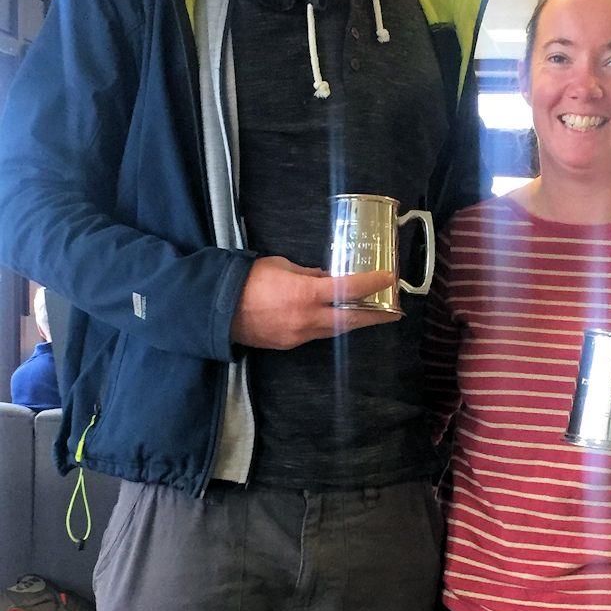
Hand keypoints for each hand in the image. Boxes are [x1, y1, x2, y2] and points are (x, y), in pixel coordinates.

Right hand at [231, 255, 398, 349]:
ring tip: (371, 315)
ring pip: (335, 330)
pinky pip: (316, 334)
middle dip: (375, 316)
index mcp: (305, 294)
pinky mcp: (289, 344)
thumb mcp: (282, 266)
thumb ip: (308, 274)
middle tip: (395, 311)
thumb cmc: (248, 279)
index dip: (372, 284)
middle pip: (350, 319)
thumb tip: (326, 278)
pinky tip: (336, 318)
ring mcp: (298, 335)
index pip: (348, 290)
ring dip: (354, 322)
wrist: (216, 309)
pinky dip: (329, 326)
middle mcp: (306, 319)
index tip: (389, 279)